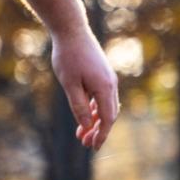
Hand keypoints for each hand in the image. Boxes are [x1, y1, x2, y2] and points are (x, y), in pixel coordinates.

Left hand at [51, 28, 119, 149]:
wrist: (72, 32)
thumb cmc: (68, 57)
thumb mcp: (70, 84)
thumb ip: (79, 105)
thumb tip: (86, 126)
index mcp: (105, 88)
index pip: (107, 119)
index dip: (101, 134)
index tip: (94, 147)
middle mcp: (111, 85)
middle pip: (109, 114)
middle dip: (98, 130)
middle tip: (85, 144)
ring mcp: (108, 79)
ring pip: (105, 106)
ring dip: (95, 120)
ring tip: (81, 134)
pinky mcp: (102, 75)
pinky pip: (101, 97)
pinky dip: (94, 108)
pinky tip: (85, 116)